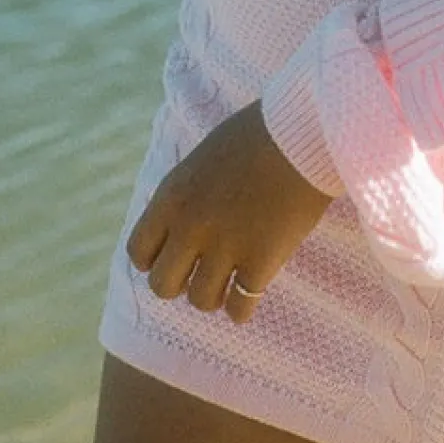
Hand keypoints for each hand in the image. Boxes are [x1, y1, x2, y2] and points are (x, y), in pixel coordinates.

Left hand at [126, 98, 334, 324]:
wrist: (303, 133)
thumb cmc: (258, 136)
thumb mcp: (204, 158)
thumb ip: (186, 195)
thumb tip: (178, 226)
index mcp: (172, 197)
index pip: (139, 252)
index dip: (155, 259)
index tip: (176, 255)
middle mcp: (190, 227)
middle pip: (163, 285)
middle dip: (181, 282)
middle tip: (202, 271)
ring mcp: (225, 247)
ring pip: (201, 300)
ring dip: (214, 295)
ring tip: (229, 282)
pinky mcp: (260, 262)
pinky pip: (240, 308)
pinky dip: (242, 309)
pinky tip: (250, 293)